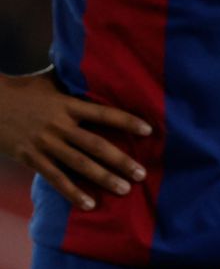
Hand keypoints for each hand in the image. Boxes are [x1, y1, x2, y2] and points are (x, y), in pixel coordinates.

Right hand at [0, 69, 149, 209]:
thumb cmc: (22, 91)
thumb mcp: (49, 82)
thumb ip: (73, 81)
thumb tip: (94, 63)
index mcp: (67, 104)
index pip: (103, 113)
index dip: (126, 121)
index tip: (149, 130)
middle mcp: (59, 125)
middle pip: (95, 145)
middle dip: (120, 160)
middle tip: (141, 173)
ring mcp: (44, 144)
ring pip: (79, 164)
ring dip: (103, 178)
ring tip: (125, 189)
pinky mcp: (31, 158)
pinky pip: (55, 179)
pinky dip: (72, 193)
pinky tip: (89, 204)